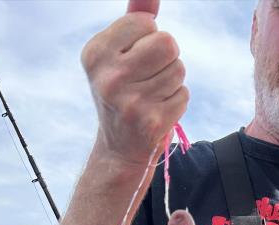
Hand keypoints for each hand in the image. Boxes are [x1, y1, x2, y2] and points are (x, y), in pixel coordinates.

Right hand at [81, 0, 188, 168]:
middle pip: (167, 43)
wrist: (118, 149)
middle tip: (151, 74)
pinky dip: (176, 101)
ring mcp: (130, 102)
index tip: (135, 57)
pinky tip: (159, 110)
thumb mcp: (118, 55)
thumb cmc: (122, 93)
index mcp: (95, 54)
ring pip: (178, 69)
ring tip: (153, 94)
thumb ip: (134, 20)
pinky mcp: (151, 122)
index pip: (146, 22)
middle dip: (167, 56)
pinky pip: (183, 94)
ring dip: (172, 80)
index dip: (149, 37)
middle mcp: (109, 77)